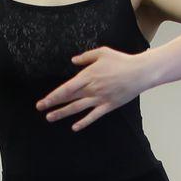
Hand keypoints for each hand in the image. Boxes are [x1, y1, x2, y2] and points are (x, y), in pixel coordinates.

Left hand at [37, 46, 153, 131]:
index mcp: (88, 76)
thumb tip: (73, 61)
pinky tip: (74, 127)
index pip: (66, 89)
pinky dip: (84, 122)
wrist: (140, 72)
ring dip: (63, 113)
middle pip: (69, 99)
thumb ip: (86, 57)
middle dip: (53, 104)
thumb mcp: (102, 52)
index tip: (43, 101)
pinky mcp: (108, 105)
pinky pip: (94, 116)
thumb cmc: (121, 61)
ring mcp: (100, 98)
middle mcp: (92, 89)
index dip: (53, 96)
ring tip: (50, 118)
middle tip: (40, 109)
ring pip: (77, 108)